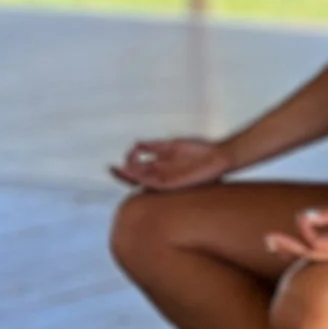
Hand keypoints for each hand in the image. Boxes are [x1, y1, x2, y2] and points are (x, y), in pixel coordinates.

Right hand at [111, 136, 228, 191]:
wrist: (218, 156)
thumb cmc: (199, 150)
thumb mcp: (172, 145)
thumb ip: (154, 146)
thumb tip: (136, 144)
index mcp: (160, 165)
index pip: (138, 167)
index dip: (127, 163)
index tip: (125, 153)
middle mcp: (160, 174)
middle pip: (136, 176)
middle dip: (122, 173)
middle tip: (110, 168)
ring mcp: (166, 179)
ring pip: (143, 181)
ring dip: (130, 176)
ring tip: (119, 170)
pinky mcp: (174, 184)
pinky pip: (155, 184)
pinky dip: (144, 180)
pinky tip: (136, 174)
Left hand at [263, 193, 327, 263]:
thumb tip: (304, 217)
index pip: (316, 244)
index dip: (305, 230)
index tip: (302, 215)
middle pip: (310, 255)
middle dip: (288, 247)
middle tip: (267, 239)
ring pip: (315, 256)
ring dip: (294, 249)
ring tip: (274, 243)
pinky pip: (323, 252)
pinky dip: (307, 247)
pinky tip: (294, 243)